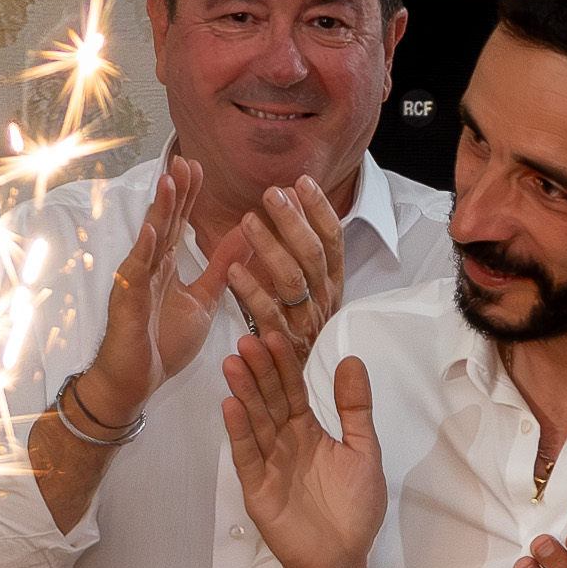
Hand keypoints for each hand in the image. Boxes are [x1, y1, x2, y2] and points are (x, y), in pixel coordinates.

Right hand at [70, 156, 222, 431]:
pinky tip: (152, 232)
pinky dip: (143, 252)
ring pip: (149, 240)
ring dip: (159, 211)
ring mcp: (135, 282)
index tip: (199, 168)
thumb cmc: (162, 343)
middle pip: (164, 222)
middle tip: (186, 161)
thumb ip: (222, 269)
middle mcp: (149, 267)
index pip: (178, 224)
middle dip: (175, 192)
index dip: (188, 197)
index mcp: (166, 266)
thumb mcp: (203, 300)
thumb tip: (246, 237)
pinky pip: (136, 274)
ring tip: (170, 182)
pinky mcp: (127, 303)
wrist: (135, 382)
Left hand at [202, 174, 351, 348]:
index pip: (332, 239)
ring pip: (292, 279)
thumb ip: (300, 250)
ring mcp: (305, 322)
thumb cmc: (296, 327)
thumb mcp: (308, 289)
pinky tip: (234, 269)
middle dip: (292, 220)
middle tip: (271, 193)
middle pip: (311, 253)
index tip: (302, 182)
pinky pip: (268, 314)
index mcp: (332, 283)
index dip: (319, 210)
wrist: (296, 385)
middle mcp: (324, 300)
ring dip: (270, 247)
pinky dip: (251, 291)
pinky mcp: (283, 344)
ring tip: (248, 221)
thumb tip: (291, 198)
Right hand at [218, 318, 384, 567]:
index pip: (292, 390)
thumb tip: (351, 360)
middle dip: (260, 371)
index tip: (274, 336)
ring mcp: (268, 465)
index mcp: (307, 431)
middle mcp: (284, 443)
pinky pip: (247, 457)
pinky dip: (239, 433)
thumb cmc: (354, 509)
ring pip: (255, 423)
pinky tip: (230, 406)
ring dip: (244, 393)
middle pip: (269, 400)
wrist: (344, 560)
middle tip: (248, 340)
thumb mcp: (363, 450)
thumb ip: (354, 408)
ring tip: (234, 364)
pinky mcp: (258, 490)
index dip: (284, 365)